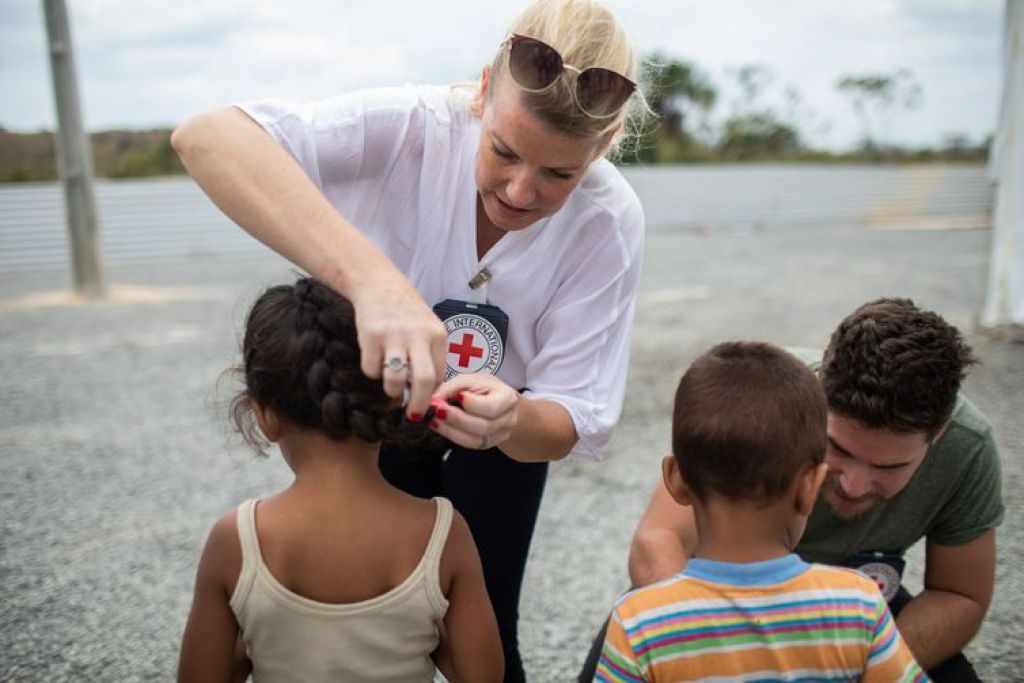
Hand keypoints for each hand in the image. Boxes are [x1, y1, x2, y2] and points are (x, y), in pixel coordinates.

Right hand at [350, 270, 446, 418]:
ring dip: (391, 391)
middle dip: (417, 405)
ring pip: (395, 380)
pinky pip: (371, 370)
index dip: (431, 396)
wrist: (378, 284)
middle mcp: (419, 335)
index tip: (423, 405)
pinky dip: (372, 372)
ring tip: (390, 385)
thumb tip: (430, 393)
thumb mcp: (428, 329)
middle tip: (411, 416)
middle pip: (424, 382)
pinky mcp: (371, 336)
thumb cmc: (406, 313)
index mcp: (438, 335)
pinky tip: (375, 359)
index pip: (440, 376)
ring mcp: (394, 336)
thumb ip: (431, 357)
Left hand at [428, 374, 518, 450]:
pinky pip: (469, 445)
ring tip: (434, 420)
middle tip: (437, 411)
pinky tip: (440, 427)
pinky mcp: (487, 445)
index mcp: (507, 398)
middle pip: (483, 426)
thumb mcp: (470, 380)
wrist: (496, 403)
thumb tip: (433, 400)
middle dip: (456, 419)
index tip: (454, 396)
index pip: (491, 407)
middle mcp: (508, 420)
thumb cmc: (482, 388)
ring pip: (475, 440)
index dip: (471, 403)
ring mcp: (499, 436)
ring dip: (451, 430)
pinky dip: (452, 436)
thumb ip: (452, 388)